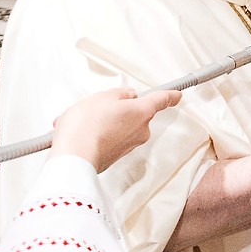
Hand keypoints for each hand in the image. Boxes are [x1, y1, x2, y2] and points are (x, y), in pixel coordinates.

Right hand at [51, 88, 181, 172]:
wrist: (73, 157)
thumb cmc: (86, 126)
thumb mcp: (102, 97)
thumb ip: (120, 94)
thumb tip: (128, 97)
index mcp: (142, 111)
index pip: (162, 99)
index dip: (170, 95)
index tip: (177, 95)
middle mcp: (141, 130)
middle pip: (136, 113)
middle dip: (119, 109)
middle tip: (98, 108)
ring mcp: (129, 145)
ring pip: (120, 126)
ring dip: (104, 123)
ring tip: (82, 123)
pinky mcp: (116, 156)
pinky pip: (110, 139)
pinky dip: (98, 135)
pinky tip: (81, 134)